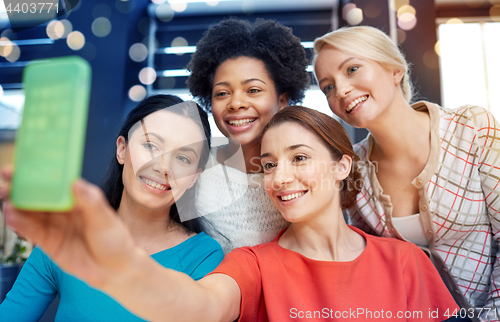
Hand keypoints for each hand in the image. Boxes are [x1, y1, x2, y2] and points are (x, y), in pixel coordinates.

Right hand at [0, 166, 138, 288]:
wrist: (115, 270)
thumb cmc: (115, 240)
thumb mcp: (106, 219)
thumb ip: (91, 202)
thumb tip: (76, 183)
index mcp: (77, 198)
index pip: (55, 182)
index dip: (40, 173)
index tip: (25, 164)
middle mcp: (63, 210)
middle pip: (38, 195)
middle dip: (20, 186)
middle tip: (5, 177)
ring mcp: (54, 226)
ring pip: (30, 212)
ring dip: (15, 204)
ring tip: (5, 198)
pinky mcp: (49, 243)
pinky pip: (32, 231)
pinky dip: (20, 223)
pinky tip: (11, 215)